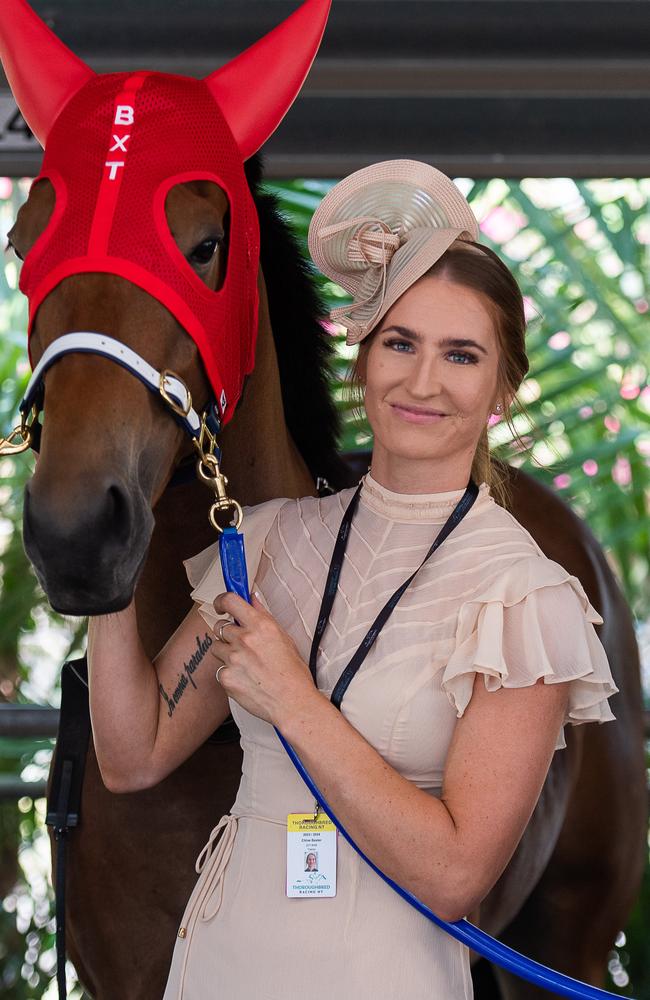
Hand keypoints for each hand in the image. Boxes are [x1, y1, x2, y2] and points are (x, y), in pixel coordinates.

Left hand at [211, 591, 320, 726]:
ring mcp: (233, 659)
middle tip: (241, 644)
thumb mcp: (284, 638)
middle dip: (228, 633)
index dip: (221, 601)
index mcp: (261, 626)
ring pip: (217, 648)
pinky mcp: (226, 678)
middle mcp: (244, 640)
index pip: (230, 601)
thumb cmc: (293, 673)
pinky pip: (220, 669)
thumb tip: (252, 599)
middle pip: (219, 627)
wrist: (292, 703)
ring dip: (226, 653)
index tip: (221, 605)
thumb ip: (264, 616)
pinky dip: (229, 673)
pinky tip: (245, 679)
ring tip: (245, 664)